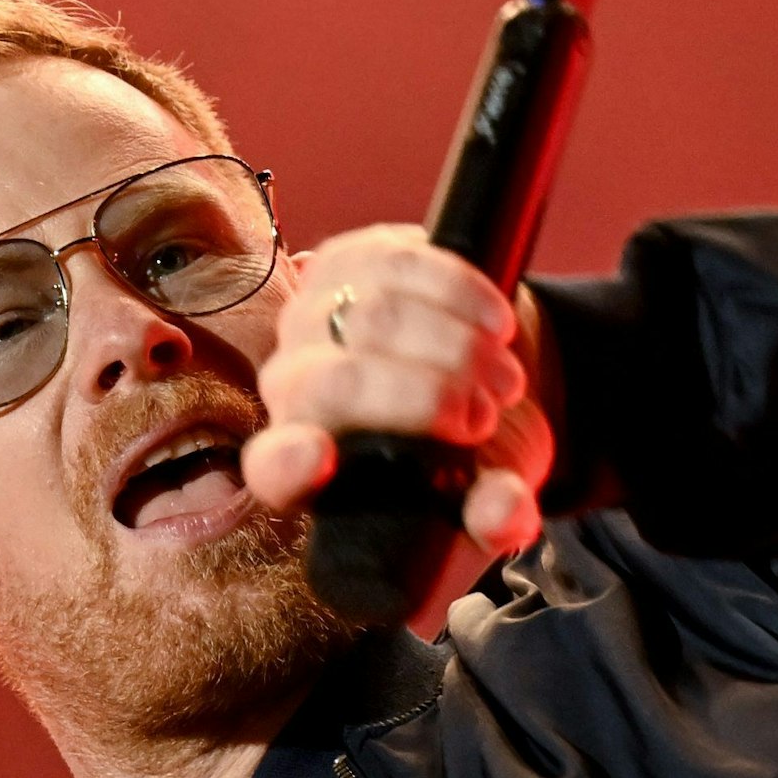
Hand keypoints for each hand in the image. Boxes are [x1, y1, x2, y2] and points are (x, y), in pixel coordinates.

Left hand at [243, 224, 554, 584]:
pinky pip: (397, 262)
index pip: (273, 469)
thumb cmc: (474, 453)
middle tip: (486, 417)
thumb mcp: (489, 497)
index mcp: (305, 468)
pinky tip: (496, 325)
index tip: (318, 457)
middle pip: (338, 381)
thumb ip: (497, 518)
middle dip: (427, 397)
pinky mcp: (348, 259)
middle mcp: (291, 389)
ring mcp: (311, 317)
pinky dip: (461, 294)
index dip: (288, 463)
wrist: (484, 373)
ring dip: (458, 347)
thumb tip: (503, 512)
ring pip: (374, 316)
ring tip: (503, 380)